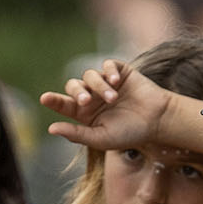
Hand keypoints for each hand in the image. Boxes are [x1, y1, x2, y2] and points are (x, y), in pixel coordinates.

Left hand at [40, 60, 170, 151]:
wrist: (157, 121)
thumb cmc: (129, 133)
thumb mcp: (100, 138)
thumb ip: (76, 134)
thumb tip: (51, 129)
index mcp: (84, 114)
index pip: (64, 104)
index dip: (54, 100)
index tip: (45, 98)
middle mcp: (92, 96)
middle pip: (73, 86)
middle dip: (77, 92)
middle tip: (86, 101)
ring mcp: (105, 83)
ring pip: (90, 75)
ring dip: (99, 85)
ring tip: (113, 98)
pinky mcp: (120, 72)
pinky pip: (107, 65)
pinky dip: (109, 71)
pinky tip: (117, 82)